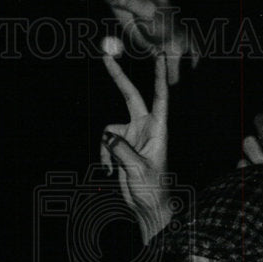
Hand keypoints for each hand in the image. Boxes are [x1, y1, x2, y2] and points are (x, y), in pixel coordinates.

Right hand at [101, 52, 169, 242]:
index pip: (159, 97)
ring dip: (105, 148)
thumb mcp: (137, 168)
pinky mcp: (121, 147)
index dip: (158, 76)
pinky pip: (105, 143)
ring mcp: (132, 136)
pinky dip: (103, 156)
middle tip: (105, 56)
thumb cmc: (152, 188)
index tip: (159, 55)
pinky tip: (109, 171)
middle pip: (130, 96)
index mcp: (157, 130)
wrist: (147, 206)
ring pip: (109, 129)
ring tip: (112, 168)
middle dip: (118, 77)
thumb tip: (106, 137)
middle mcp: (145, 128)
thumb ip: (121, 149)